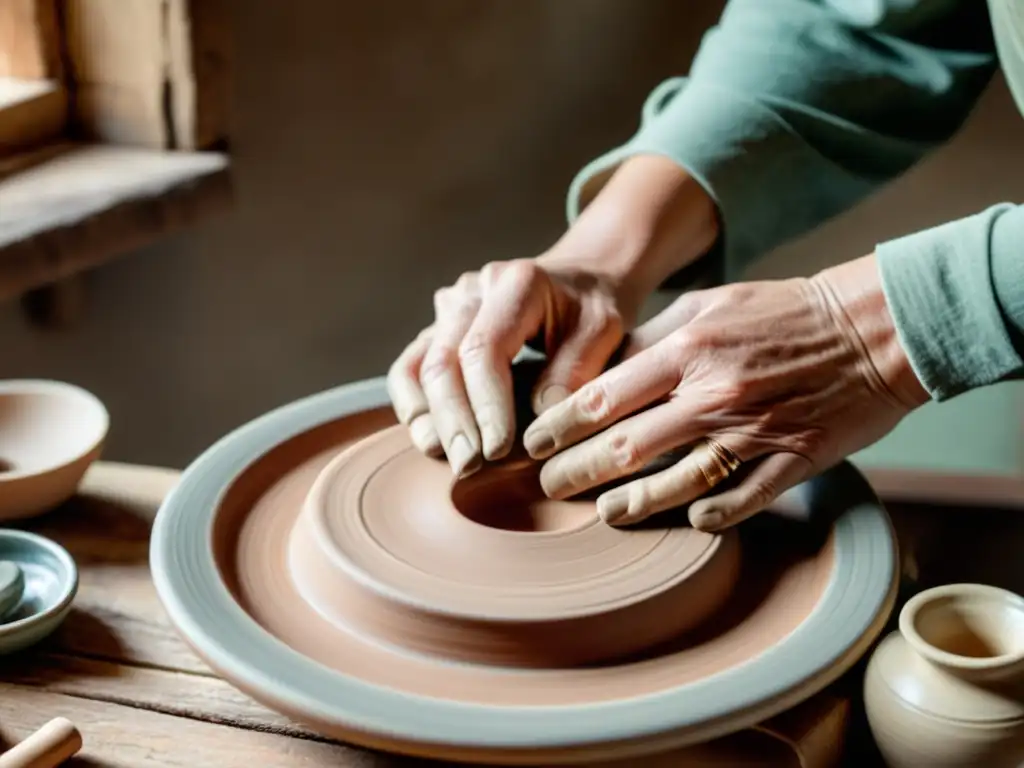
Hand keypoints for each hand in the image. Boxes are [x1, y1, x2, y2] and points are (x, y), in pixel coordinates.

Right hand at [387, 155, 720, 476]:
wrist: (580, 282)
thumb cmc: (593, 311)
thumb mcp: (604, 332)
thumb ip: (576, 371)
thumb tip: (540, 426)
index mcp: (515, 284)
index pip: (484, 350)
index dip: (487, 405)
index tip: (499, 450)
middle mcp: (471, 292)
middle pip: (442, 362)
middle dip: (454, 421)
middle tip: (469, 467)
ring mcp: (447, 310)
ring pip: (416, 367)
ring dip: (429, 420)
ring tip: (450, 460)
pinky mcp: (436, 330)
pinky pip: (407, 370)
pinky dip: (414, 408)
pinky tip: (432, 443)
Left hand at [522, 253, 929, 530]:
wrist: (871, 328)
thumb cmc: (780, 312)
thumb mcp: (708, 305)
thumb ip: (654, 339)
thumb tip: (601, 372)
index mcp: (687, 349)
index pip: (601, 398)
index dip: (557, 427)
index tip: (532, 444)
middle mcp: (712, 393)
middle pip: (624, 447)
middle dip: (575, 472)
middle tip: (548, 487)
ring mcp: (752, 432)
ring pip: (673, 484)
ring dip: (629, 504)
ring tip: (602, 512)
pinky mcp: (790, 461)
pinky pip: (738, 501)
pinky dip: (705, 515)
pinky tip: (686, 521)